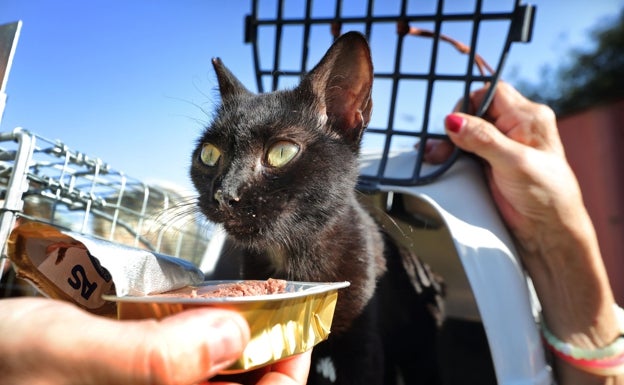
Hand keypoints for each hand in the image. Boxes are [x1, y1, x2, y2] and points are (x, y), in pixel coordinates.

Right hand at [0, 297, 309, 384]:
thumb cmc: (3, 364)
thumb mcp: (68, 353)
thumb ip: (152, 358)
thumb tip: (234, 337)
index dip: (285, 374)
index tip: (297, 326)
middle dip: (266, 349)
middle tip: (273, 304)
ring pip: (220, 375)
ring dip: (239, 340)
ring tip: (244, 303)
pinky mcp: (143, 378)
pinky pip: (192, 363)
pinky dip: (208, 336)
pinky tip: (202, 313)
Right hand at [427, 82, 576, 251]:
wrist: (547, 231)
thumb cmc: (545, 195)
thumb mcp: (514, 163)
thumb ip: (483, 139)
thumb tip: (452, 120)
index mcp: (528, 117)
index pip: (491, 92)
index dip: (470, 104)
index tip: (456, 126)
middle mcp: (514, 126)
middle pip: (474, 113)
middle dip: (454, 129)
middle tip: (440, 150)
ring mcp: (501, 145)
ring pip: (466, 132)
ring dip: (447, 144)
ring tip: (433, 157)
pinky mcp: (489, 163)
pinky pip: (465, 150)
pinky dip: (450, 155)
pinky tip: (437, 161)